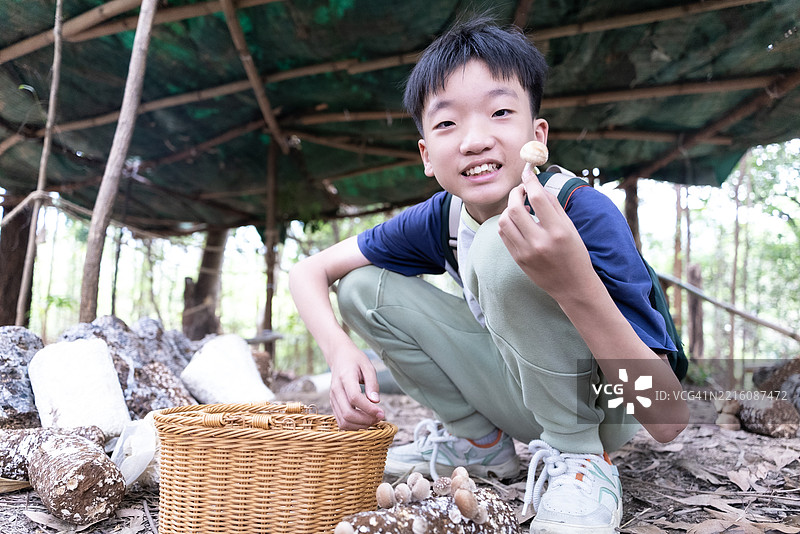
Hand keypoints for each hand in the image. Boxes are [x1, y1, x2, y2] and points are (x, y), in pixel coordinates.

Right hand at [327, 346, 383, 429]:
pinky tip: (364, 420)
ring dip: (360, 425)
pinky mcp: (333, 404)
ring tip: (373, 419)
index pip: (355, 398)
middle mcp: (336, 390)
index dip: (369, 409)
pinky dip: (353, 426)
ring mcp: (333, 399)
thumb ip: (372, 384)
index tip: (382, 413)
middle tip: (379, 417)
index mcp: (345, 378)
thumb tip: (375, 401)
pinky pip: (341, 421)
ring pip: (343, 421)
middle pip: (348, 413)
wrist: (339, 357)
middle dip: (366, 420)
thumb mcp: (368, 366)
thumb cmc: (355, 361)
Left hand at [497, 163, 595, 299]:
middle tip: (521, 190)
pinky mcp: (517, 259)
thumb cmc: (575, 254)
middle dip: (516, 193)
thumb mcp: (570, 228)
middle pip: (515, 208)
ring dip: (509, 208)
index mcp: (558, 231)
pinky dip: (507, 222)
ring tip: (519, 206)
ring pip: (504, 221)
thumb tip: (536, 185)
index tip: (528, 172)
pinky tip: (516, 220)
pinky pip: (503, 234)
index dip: (530, 180)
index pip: (537, 198)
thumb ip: (553, 205)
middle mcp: (540, 242)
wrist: (572, 286)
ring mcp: (526, 252)